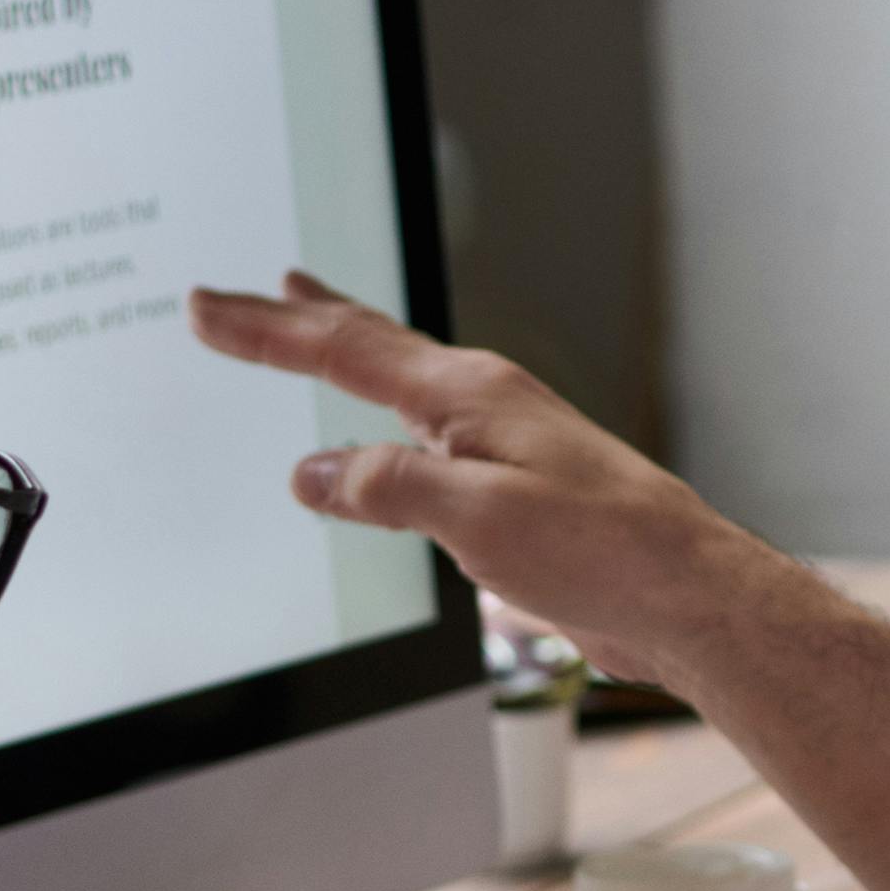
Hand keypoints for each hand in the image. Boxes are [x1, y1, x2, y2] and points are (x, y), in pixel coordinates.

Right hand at [189, 274, 745, 687]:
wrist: (685, 594)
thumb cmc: (602, 551)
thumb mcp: (476, 517)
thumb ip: (387, 487)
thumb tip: (313, 471)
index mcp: (469, 394)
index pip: (343, 349)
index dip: (266, 330)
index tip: (204, 307)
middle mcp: (483, 405)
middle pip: (369, 346)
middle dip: (294, 319)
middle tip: (236, 295)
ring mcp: (500, 443)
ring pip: (399, 384)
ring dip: (344, 350)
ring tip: (307, 316)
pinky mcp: (513, 487)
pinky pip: (422, 440)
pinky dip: (380, 422)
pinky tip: (382, 438)